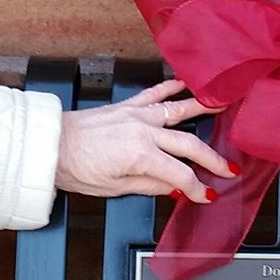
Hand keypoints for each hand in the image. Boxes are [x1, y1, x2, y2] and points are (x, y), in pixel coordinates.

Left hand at [55, 79, 234, 202]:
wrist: (50, 145)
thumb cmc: (75, 168)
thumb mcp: (115, 188)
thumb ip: (150, 186)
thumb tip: (174, 188)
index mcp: (141, 155)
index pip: (181, 175)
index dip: (198, 188)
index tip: (207, 195)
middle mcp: (144, 131)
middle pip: (189, 145)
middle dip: (212, 159)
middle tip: (229, 168)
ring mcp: (137, 114)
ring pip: (179, 111)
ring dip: (203, 110)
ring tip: (223, 106)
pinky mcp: (127, 106)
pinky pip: (154, 93)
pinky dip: (171, 86)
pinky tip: (185, 83)